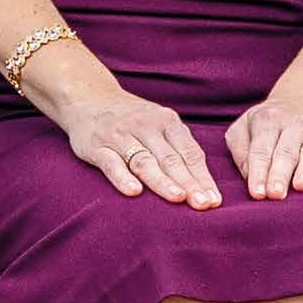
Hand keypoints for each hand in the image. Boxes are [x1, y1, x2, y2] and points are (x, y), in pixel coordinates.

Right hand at [56, 82, 222, 208]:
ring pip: (144, 161)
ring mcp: (120, 136)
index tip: (214, 201)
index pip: (190, 153)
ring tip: (178, 198)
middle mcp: (146, 126)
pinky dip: (123, 178)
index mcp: (167, 121)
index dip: (203, 177)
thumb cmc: (132, 119)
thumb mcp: (159, 123)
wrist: (88, 97)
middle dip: (189, 183)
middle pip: (171, 159)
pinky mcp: (97, 146)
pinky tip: (134, 192)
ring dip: (162, 181)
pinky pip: (111, 164)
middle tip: (204, 204)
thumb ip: (178, 148)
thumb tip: (204, 184)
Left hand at [222, 94, 302, 200]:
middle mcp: (291, 124)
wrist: (298, 105)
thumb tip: (249, 175)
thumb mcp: (243, 129)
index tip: (257, 193)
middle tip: (275, 194)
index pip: (260, 150)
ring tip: (301, 187)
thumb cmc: (264, 127)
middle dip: (280, 174)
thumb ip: (240, 151)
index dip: (258, 172)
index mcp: (266, 121)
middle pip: (285, 152)